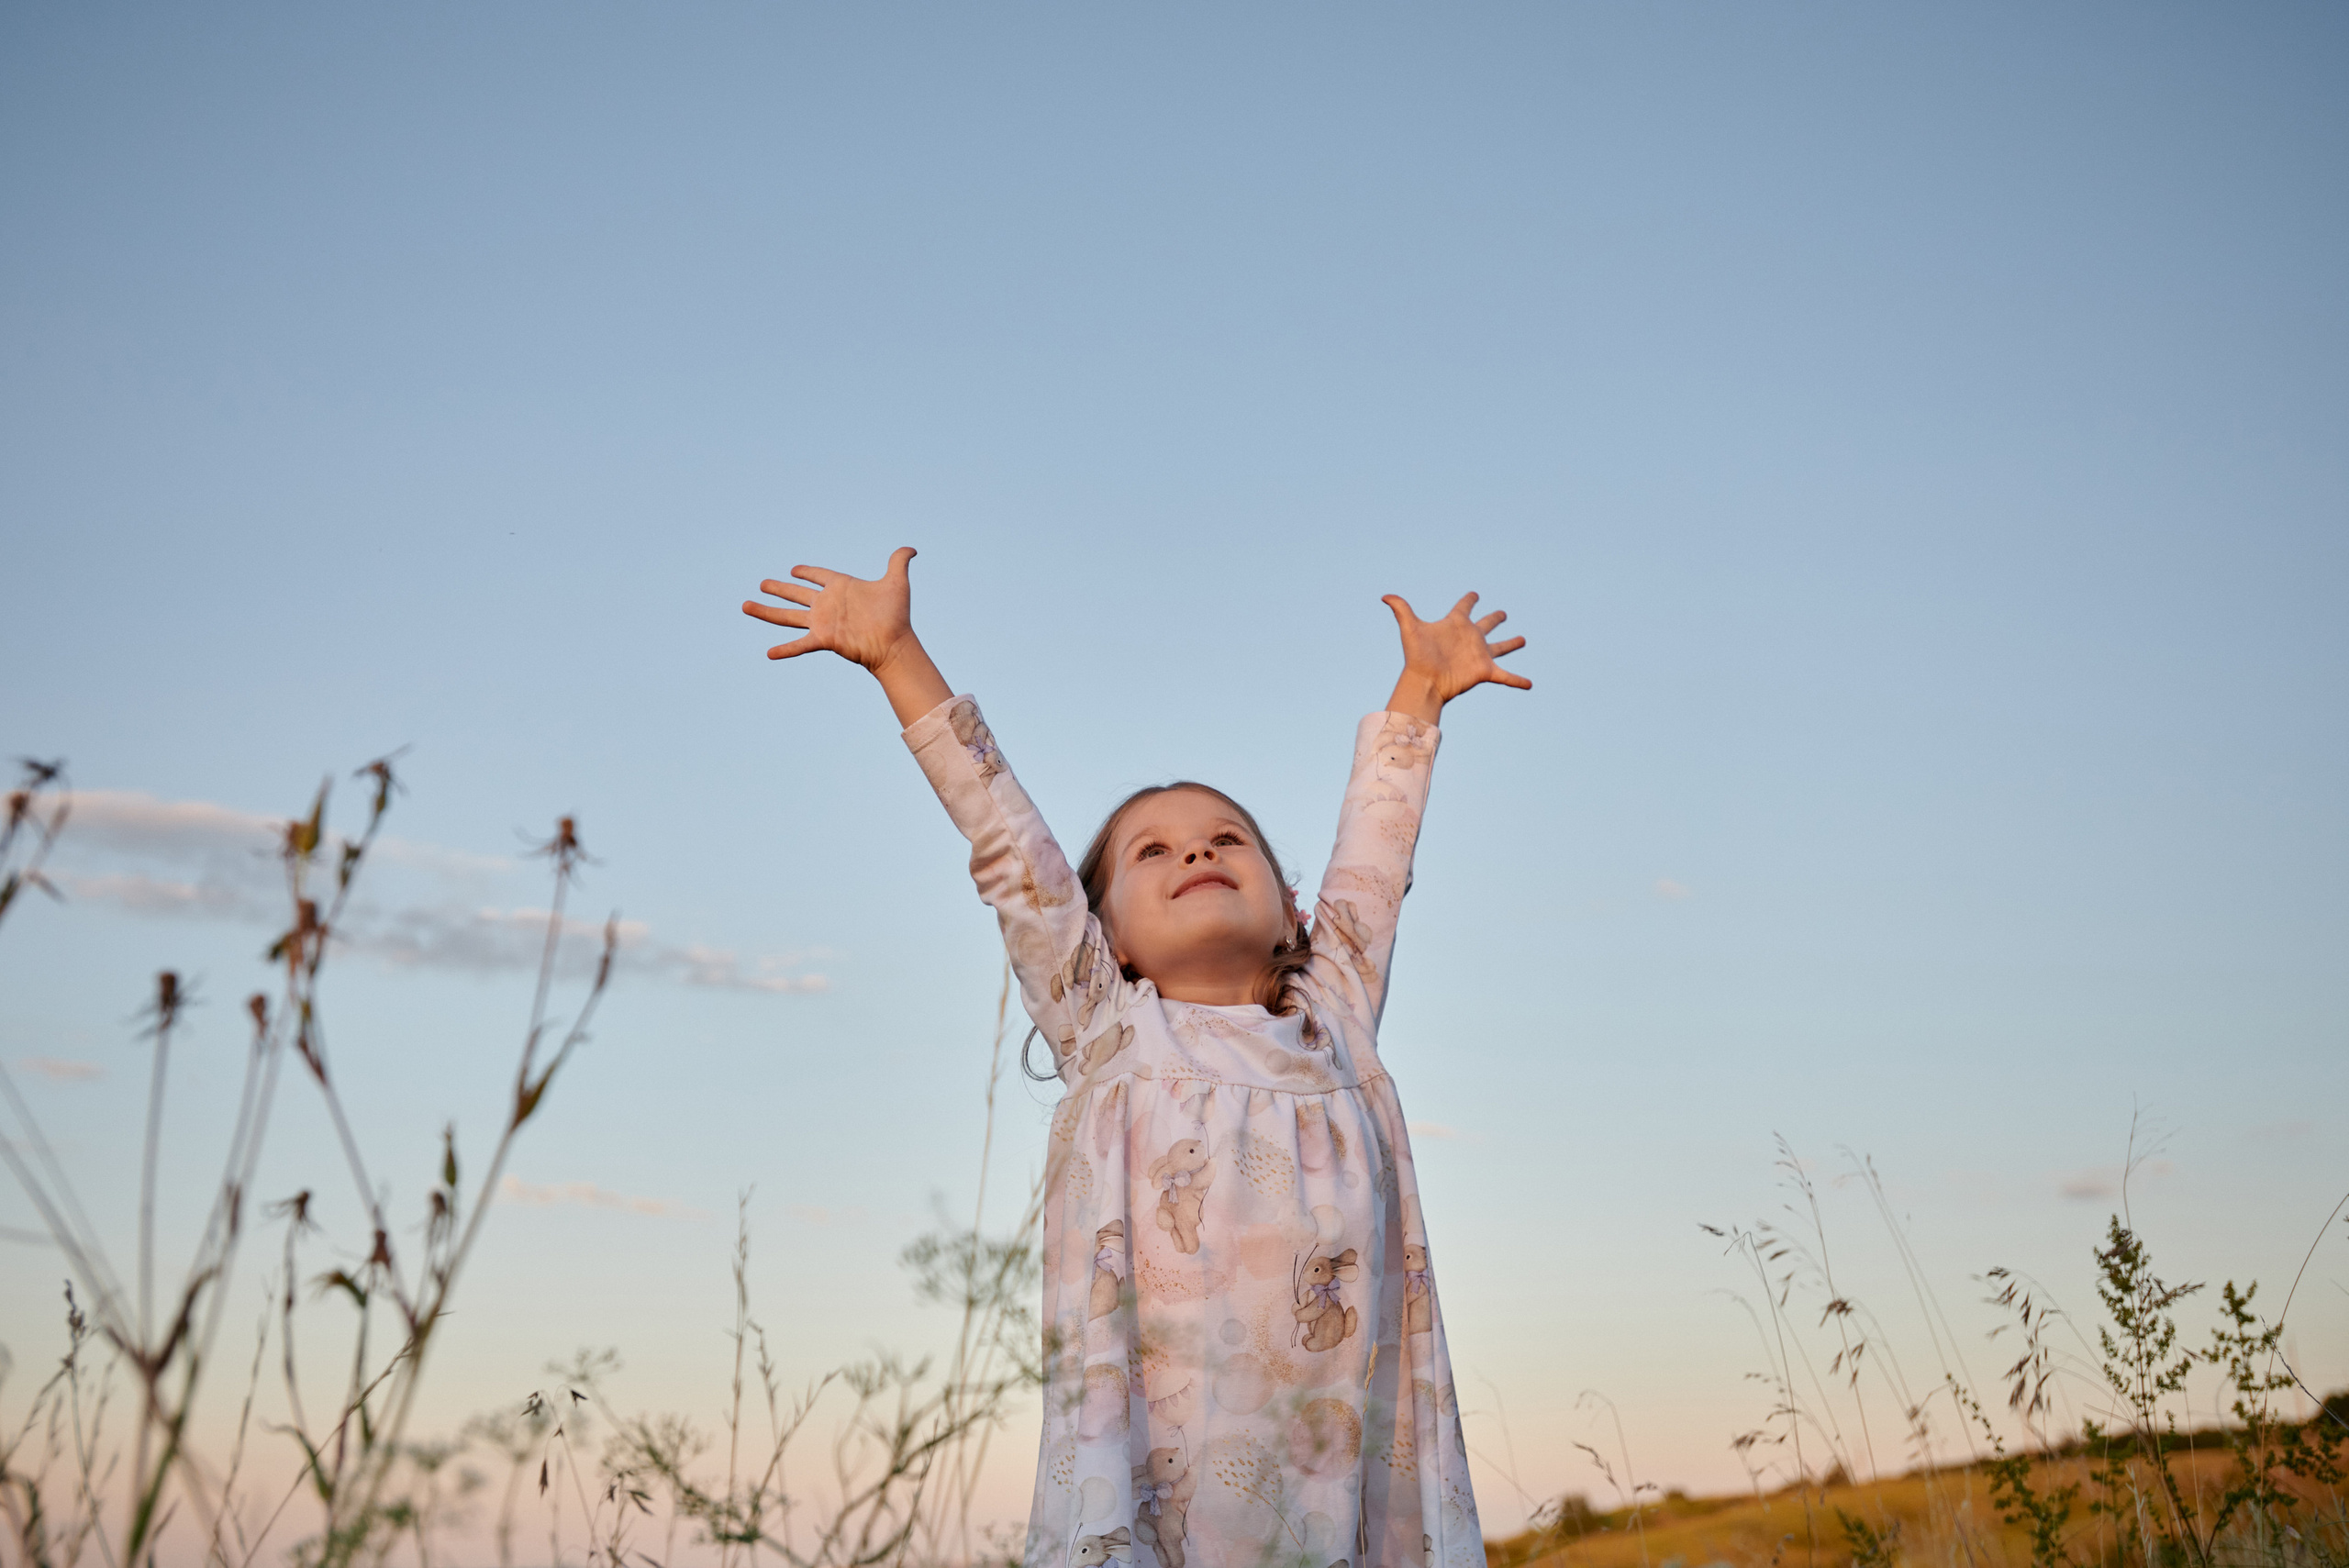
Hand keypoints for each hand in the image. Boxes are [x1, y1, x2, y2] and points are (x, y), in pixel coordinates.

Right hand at [743, 546, 951, 724]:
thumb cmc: (896, 615)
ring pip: (787, 615)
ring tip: (745, 606)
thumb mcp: (897, 583)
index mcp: (841, 587)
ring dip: (766, 611)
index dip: (807, 572)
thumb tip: (911, 548)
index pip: (820, 575)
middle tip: (761, 583)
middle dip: (779, 588)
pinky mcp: (823, 639)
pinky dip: (785, 649)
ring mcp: (823, 622)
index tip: (794, 569)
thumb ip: (898, 562)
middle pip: (796, 594)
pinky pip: (799, 644)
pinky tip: (769, 654)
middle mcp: (828, 604)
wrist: (894, 643)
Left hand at [1380, 591, 1529, 723]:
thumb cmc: (1417, 656)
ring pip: (1500, 647)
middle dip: (1495, 619)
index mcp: (1455, 625)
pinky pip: (1506, 676)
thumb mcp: (1410, 629)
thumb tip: (1384, 595)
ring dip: (1512, 644)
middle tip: (1503, 613)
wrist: (1425, 681)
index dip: (1469, 599)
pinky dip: (1518, 680)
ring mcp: (1478, 655)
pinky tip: (1530, 684)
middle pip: (1486, 624)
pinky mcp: (1485, 671)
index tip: (1475, 594)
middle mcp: (1469, 638)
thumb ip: (1401, 609)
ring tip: (1523, 639)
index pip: (1464, 607)